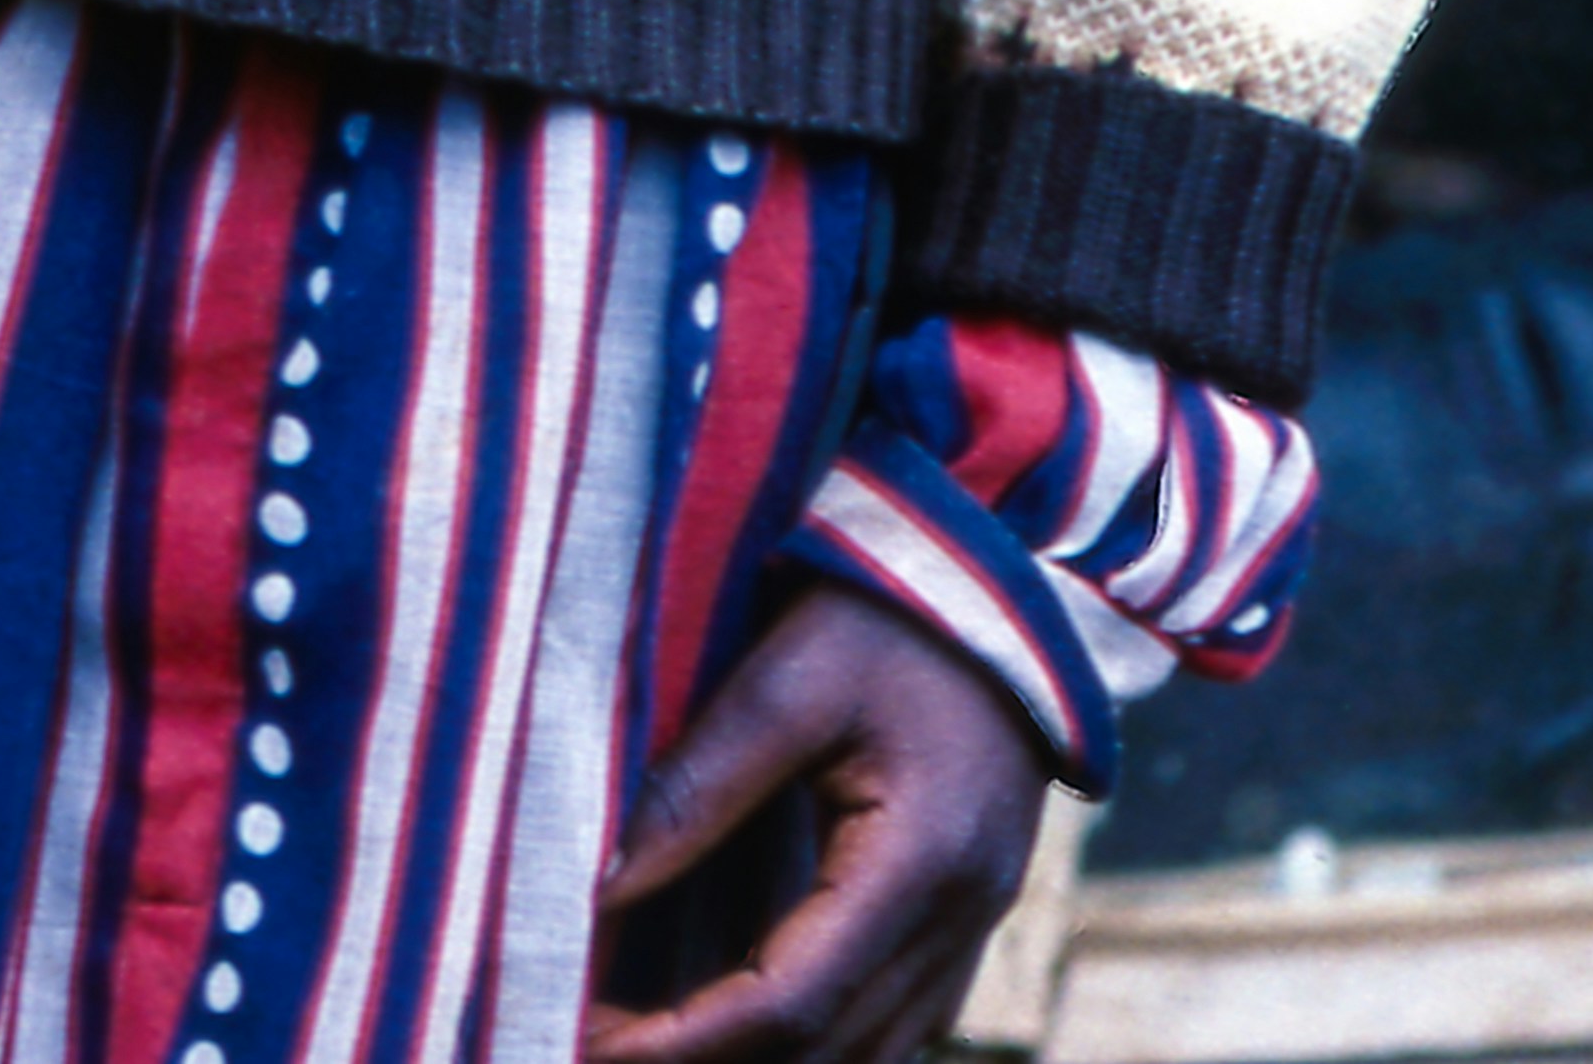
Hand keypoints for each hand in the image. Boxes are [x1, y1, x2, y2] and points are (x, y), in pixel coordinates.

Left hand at [587, 581, 1055, 1063]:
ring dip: (768, 1059)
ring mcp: (976, 923)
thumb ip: (698, 783)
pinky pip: (899, 1021)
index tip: (590, 1037)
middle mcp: (960, 918)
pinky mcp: (972, 912)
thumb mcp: (790, 674)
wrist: (1002, 576)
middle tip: (604, 1043)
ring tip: (662, 1037)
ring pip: (867, 1053)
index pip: (790, 1004)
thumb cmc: (893, 611)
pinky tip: (753, 1016)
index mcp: (921, 862)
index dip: (682, 1042)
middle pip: (827, 1050)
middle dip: (708, 1062)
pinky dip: (823, 1039)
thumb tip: (602, 886)